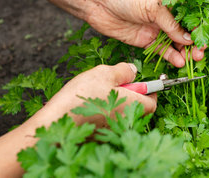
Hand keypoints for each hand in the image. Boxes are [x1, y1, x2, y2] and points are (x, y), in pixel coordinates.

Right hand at [32, 62, 156, 127]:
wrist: (55, 121)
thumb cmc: (81, 97)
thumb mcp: (104, 73)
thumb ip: (123, 71)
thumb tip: (133, 71)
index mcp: (133, 106)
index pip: (152, 100)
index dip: (150, 90)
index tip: (142, 83)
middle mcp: (128, 122)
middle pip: (139, 109)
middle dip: (132, 97)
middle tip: (117, 86)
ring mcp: (115, 132)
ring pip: (124, 116)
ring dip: (117, 105)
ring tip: (100, 96)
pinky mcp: (102, 138)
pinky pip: (110, 124)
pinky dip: (105, 115)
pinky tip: (91, 107)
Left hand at [84, 0, 205, 67]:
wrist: (97, 3)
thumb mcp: (152, 6)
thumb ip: (171, 23)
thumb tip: (188, 39)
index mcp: (170, 0)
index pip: (190, 16)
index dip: (198, 28)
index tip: (203, 41)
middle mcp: (165, 15)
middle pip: (184, 32)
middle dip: (193, 43)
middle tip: (199, 54)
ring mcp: (156, 29)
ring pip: (175, 43)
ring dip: (184, 52)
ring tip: (191, 61)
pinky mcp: (146, 41)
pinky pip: (162, 51)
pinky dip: (171, 57)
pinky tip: (179, 62)